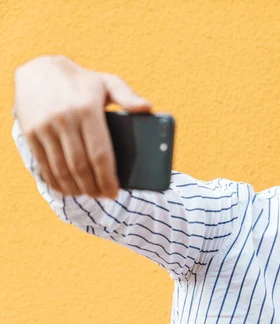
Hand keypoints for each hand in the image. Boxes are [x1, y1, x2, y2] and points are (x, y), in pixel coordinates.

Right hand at [14, 55, 151, 197]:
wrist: (39, 68)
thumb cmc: (82, 81)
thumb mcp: (106, 82)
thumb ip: (127, 96)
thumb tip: (148, 109)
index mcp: (87, 110)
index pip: (100, 154)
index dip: (108, 178)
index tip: (115, 192)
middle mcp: (65, 119)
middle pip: (80, 166)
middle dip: (93, 187)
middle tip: (104, 196)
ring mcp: (45, 127)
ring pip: (61, 169)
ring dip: (75, 188)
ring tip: (89, 195)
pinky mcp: (30, 132)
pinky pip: (43, 164)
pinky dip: (55, 182)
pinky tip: (67, 189)